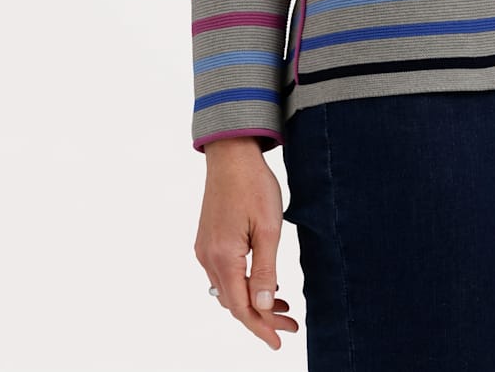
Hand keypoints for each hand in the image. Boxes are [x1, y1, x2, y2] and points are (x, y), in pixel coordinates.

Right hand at [194, 138, 298, 349]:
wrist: (231, 154)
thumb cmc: (253, 185)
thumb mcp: (269, 228)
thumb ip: (265, 269)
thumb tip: (262, 305)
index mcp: (223, 257)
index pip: (241, 307)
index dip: (261, 326)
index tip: (280, 340)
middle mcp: (208, 258)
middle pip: (233, 302)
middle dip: (261, 317)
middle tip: (289, 322)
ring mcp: (205, 249)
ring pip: (227, 289)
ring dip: (252, 300)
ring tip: (281, 304)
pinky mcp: (207, 240)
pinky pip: (223, 274)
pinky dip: (242, 284)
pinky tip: (261, 281)